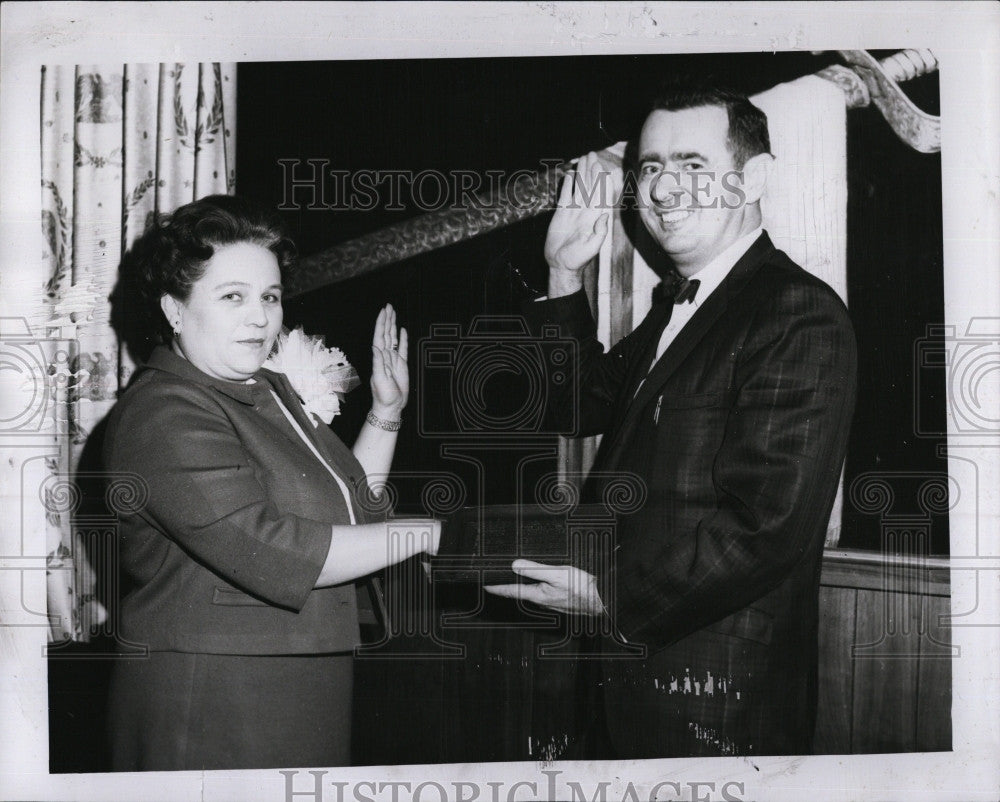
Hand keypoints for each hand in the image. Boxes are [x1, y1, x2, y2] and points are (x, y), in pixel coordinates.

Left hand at [370, 304, 407, 415]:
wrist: (391, 406)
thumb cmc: (384, 396)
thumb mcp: (379, 380)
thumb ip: (378, 363)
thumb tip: (377, 347)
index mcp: (379, 357)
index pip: (380, 336)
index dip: (382, 323)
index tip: (384, 312)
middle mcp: (385, 356)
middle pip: (386, 333)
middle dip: (387, 319)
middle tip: (389, 306)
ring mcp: (393, 360)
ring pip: (393, 338)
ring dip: (393, 326)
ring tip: (394, 313)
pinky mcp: (402, 365)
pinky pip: (402, 349)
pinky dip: (402, 339)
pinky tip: (402, 331)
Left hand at [484, 559, 604, 615]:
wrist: (604, 601)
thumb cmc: (584, 589)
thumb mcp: (558, 574)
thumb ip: (535, 569)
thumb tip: (514, 565)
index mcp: (537, 595)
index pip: (509, 591)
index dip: (495, 587)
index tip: (483, 584)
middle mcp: (541, 601)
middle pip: (518, 593)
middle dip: (505, 586)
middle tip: (493, 579)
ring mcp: (550, 602)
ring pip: (530, 593)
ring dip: (519, 586)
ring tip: (510, 579)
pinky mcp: (559, 601)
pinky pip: (541, 593)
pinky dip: (534, 586)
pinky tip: (537, 581)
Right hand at [543, 152, 617, 295]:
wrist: (561, 265)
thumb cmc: (578, 259)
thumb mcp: (592, 248)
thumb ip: (600, 232)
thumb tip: (606, 215)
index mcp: (595, 217)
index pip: (600, 195)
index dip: (602, 181)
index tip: (602, 168)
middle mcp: (586, 211)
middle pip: (590, 186)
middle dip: (592, 171)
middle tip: (592, 155)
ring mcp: (574, 211)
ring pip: (578, 187)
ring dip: (581, 173)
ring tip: (583, 159)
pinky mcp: (561, 213)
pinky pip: (565, 195)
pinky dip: (567, 184)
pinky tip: (569, 174)